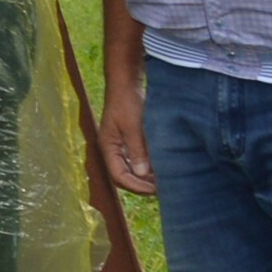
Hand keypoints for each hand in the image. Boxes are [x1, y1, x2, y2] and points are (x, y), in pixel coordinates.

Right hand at [100, 66, 156, 193]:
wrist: (126, 82)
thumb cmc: (127, 101)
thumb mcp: (133, 126)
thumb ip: (137, 150)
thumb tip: (142, 174)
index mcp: (108, 147)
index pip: (119, 176)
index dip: (136, 186)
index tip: (156, 190)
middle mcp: (112, 149)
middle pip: (123, 176)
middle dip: (141, 185)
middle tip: (162, 189)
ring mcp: (119, 145)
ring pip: (131, 169)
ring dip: (145, 177)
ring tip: (164, 180)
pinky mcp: (128, 139)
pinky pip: (136, 160)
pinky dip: (147, 166)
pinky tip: (161, 166)